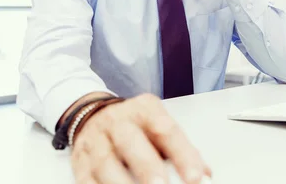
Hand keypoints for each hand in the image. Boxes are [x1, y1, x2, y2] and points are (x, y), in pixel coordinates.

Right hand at [71, 93, 210, 183]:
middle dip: (148, 168)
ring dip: (122, 183)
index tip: (197, 178)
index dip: (182, 154)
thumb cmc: (133, 124)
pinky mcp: (80, 163)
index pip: (166, 130)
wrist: (91, 114)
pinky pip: (88, 179)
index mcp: (144, 110)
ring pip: (105, 163)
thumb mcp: (159, 125)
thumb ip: (182, 148)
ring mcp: (96, 142)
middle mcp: (118, 122)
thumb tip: (205, 173)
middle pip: (131, 142)